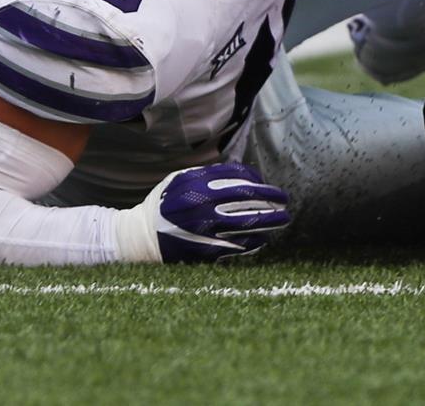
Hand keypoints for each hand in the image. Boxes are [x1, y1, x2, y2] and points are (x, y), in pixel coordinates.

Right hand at [126, 163, 290, 262]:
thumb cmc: (164, 204)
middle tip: (285, 202)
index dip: (261, 182)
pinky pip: (238, 245)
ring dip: (270, 220)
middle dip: (271, 200)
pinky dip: (254, 242)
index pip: (241, 179)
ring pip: (248, 223)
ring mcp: (205, 229)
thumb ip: (210, 174)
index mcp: (198, 184)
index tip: (271, 187)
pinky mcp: (205, 250)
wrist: (140, 237)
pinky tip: (263, 239)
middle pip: (249, 199)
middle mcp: (203, 205)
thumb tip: (246, 174)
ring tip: (282, 219)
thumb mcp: (181, 179)